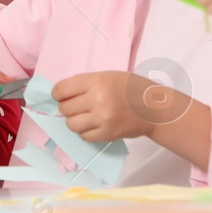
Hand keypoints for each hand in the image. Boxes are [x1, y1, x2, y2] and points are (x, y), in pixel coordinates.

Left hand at [53, 71, 188, 142]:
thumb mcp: (108, 76)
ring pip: (71, 124)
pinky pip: (84, 136)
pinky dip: (86, 132)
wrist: (154, 108)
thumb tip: (61, 95)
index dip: (57, 94)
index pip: (62, 89)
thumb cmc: (130, 88)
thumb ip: (85, 84)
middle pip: (65, 108)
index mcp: (97, 81)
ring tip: (85, 116)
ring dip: (75, 121)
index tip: (60, 96)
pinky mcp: (107, 133)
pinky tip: (94, 125)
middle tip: (77, 106)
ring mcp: (102, 118)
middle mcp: (98, 99)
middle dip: (67, 108)